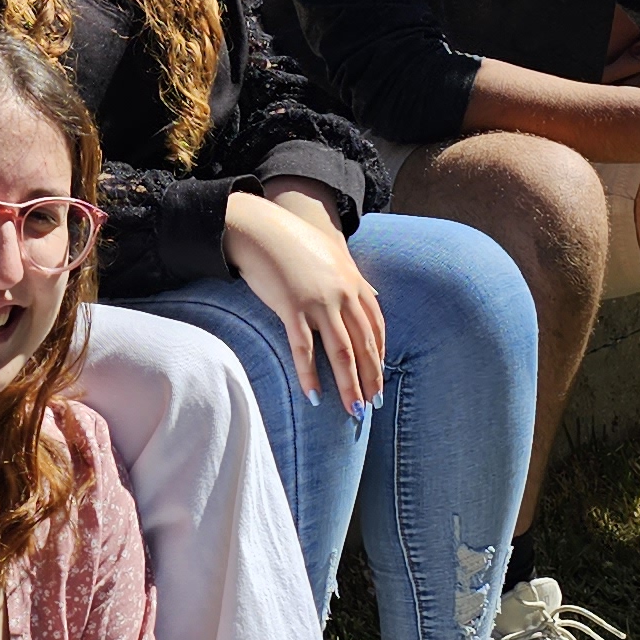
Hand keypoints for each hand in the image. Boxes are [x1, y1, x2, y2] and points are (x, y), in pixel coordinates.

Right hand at [221, 191, 383, 412]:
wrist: (260, 228)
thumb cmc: (291, 241)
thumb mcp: (328, 255)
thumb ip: (345, 279)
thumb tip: (359, 297)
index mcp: (354, 282)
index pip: (376, 326)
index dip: (380, 354)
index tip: (380, 377)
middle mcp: (343, 293)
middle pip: (364, 344)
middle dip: (371, 378)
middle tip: (374, 405)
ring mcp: (319, 301)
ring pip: (342, 352)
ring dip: (350, 386)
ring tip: (354, 411)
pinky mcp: (292, 307)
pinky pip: (305, 349)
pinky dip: (310, 375)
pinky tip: (314, 395)